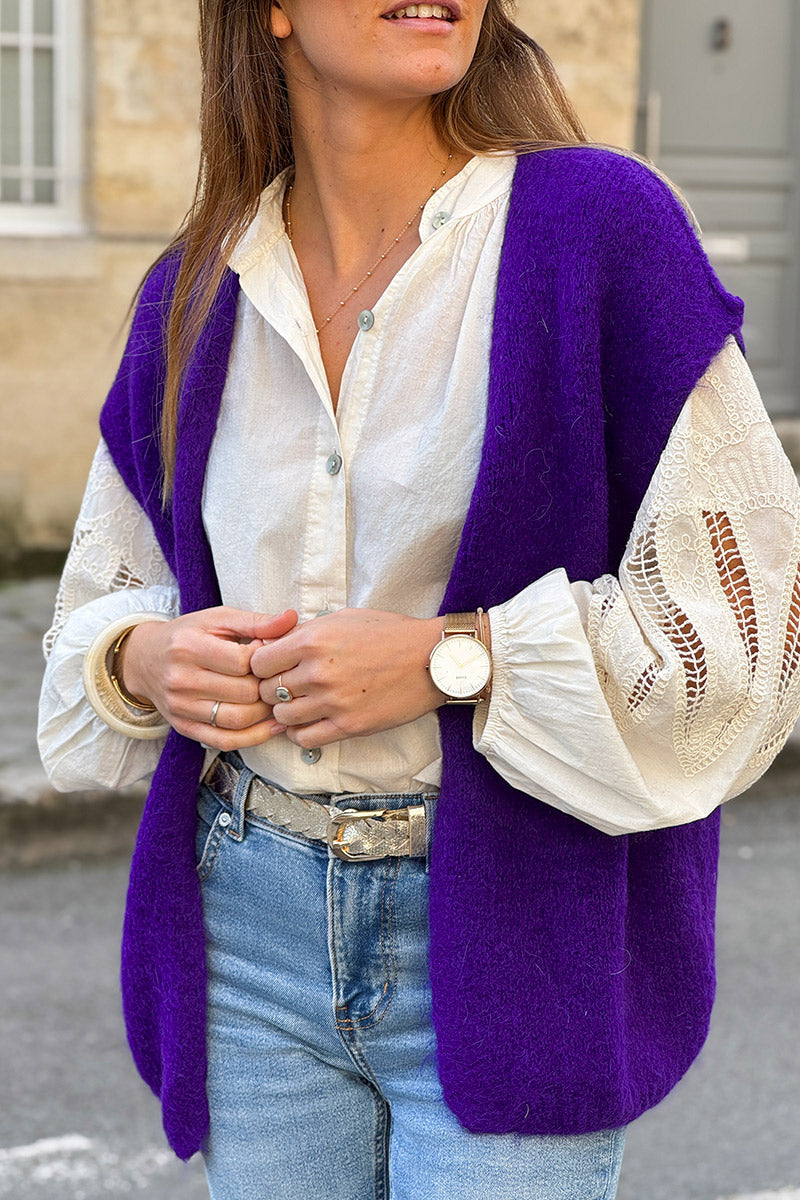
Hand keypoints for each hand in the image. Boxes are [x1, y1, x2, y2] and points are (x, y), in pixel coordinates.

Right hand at [119, 607, 298, 749]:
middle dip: (268, 688)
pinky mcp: (184, 727)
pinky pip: (224, 741)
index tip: (271, 657)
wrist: (144, 659)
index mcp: (189, 647)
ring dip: (266, 714)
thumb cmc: (186, 635)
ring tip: (278, 701)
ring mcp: (181, 706)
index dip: (266, 661)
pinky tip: (271, 726)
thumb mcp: (217, 619)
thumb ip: (256, 621)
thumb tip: (292, 618)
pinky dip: (253, 737)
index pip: (243, 662)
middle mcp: (181, 679)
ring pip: (237, 720)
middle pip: (243, 693)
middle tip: (280, 681)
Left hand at [249, 609, 444, 747]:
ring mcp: (334, 701)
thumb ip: (306, 633)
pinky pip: (305, 738)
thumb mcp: (343, 618)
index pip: (258, 662)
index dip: (261, 665)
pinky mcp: (350, 726)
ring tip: (299, 703)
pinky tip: (309, 722)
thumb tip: (275, 645)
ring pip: (283, 716)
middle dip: (271, 688)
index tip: (270, 667)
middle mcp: (319, 672)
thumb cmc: (391, 634)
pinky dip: (300, 733)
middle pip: (267, 690)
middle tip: (284, 686)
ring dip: (286, 711)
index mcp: (313, 640)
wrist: (431, 658)